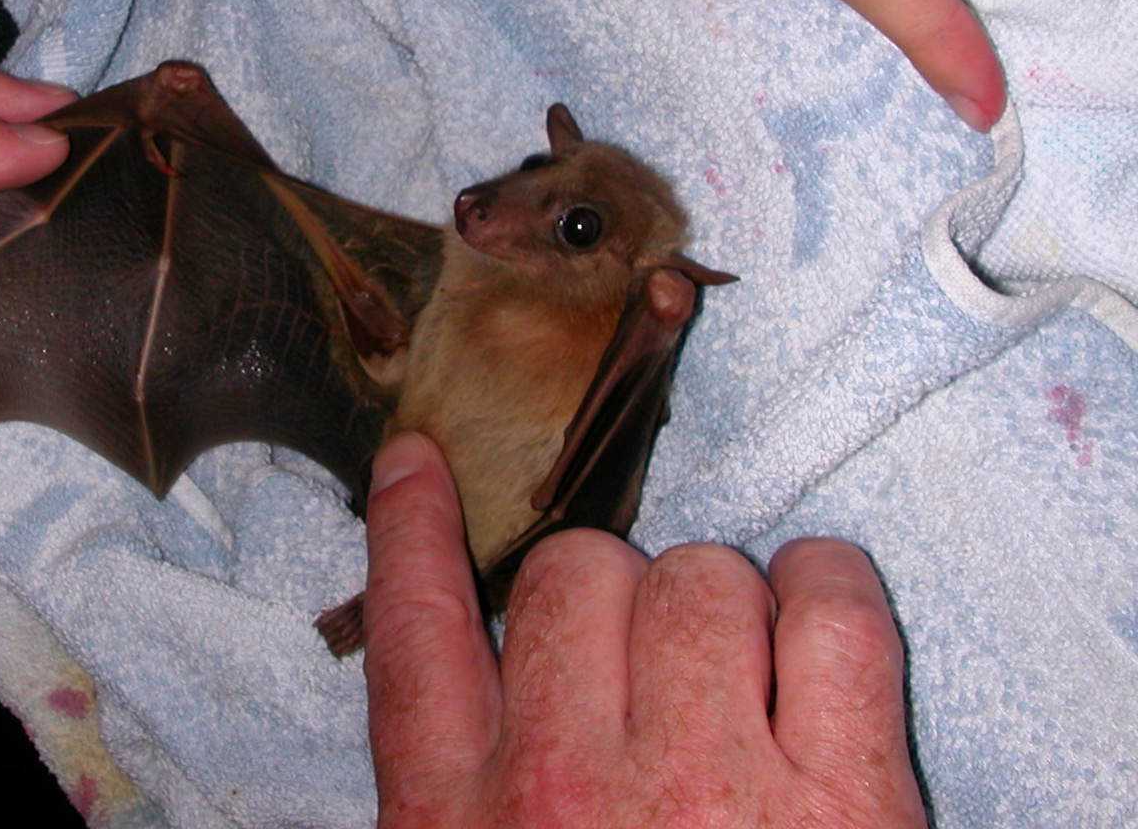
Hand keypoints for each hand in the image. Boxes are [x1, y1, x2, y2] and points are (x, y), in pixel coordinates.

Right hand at [362, 432, 925, 826]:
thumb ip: (459, 802)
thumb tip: (483, 697)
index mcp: (464, 828)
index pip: (415, 638)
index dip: (409, 533)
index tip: (417, 462)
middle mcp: (568, 787)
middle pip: (575, 577)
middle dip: (611, 597)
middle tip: (646, 663)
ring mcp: (709, 781)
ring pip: (696, 576)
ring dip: (717, 603)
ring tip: (739, 670)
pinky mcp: (845, 796)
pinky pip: (828, 610)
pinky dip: (829, 588)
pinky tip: (819, 610)